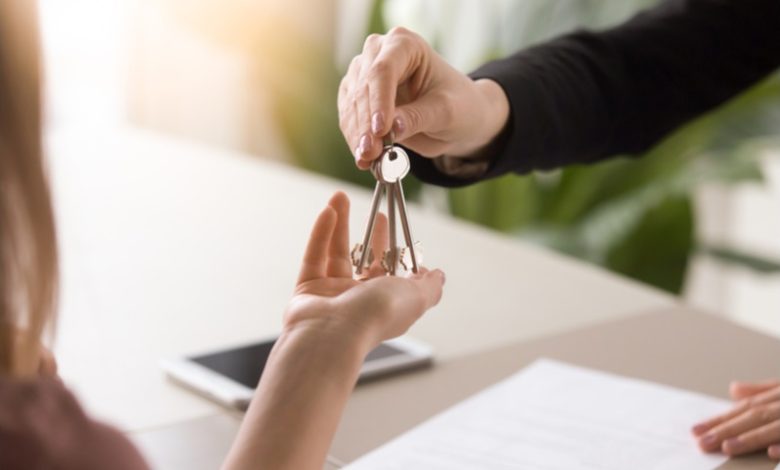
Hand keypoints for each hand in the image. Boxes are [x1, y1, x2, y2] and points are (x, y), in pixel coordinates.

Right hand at [284, 191, 444, 347]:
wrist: (332, 335)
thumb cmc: (375, 317)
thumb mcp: (416, 298)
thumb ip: (430, 286)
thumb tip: (438, 275)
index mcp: (386, 302)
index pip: (393, 272)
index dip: (396, 250)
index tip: (398, 230)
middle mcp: (359, 299)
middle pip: (365, 260)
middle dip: (372, 234)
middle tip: (377, 213)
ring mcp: (331, 294)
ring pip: (336, 253)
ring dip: (339, 223)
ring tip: (340, 196)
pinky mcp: (307, 289)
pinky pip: (314, 255)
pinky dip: (320, 233)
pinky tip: (329, 211)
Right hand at [338, 27, 508, 169]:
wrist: (455, 117)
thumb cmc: (458, 105)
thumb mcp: (446, 112)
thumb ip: (419, 117)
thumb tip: (392, 128)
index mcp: (405, 45)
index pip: (384, 69)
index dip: (379, 100)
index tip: (380, 130)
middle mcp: (379, 53)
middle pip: (363, 87)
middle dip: (366, 124)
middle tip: (370, 152)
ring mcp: (364, 74)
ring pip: (351, 104)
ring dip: (356, 134)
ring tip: (366, 159)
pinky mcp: (356, 96)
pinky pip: (349, 118)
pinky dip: (354, 139)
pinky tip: (363, 157)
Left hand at [692, 380, 779, 458]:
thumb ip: (763, 390)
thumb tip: (734, 390)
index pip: (746, 408)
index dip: (721, 419)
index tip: (697, 431)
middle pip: (755, 416)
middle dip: (727, 429)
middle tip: (703, 443)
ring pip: (774, 427)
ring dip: (750, 437)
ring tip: (726, 447)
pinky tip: (771, 452)